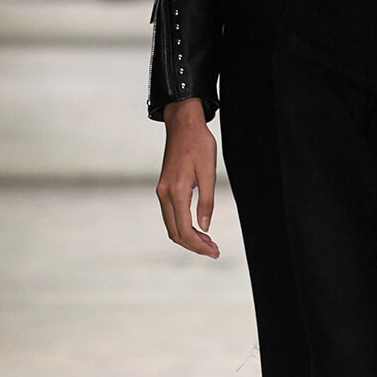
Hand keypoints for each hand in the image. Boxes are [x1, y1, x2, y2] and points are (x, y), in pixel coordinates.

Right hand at [156, 99, 219, 256]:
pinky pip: (171, 215)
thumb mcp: (209, 172)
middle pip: (175, 232)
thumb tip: (205, 227)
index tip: (215, 251)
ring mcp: (162, 191)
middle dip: (194, 245)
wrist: (183, 125)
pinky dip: (183, 226)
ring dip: (188, 237)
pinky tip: (197, 227)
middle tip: (214, 250)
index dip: (199, 245)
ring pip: (171, 225)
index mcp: (177, 191)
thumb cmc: (199, 144)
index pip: (185, 230)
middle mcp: (164, 194)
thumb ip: (206, 201)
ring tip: (208, 242)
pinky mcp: (164, 187)